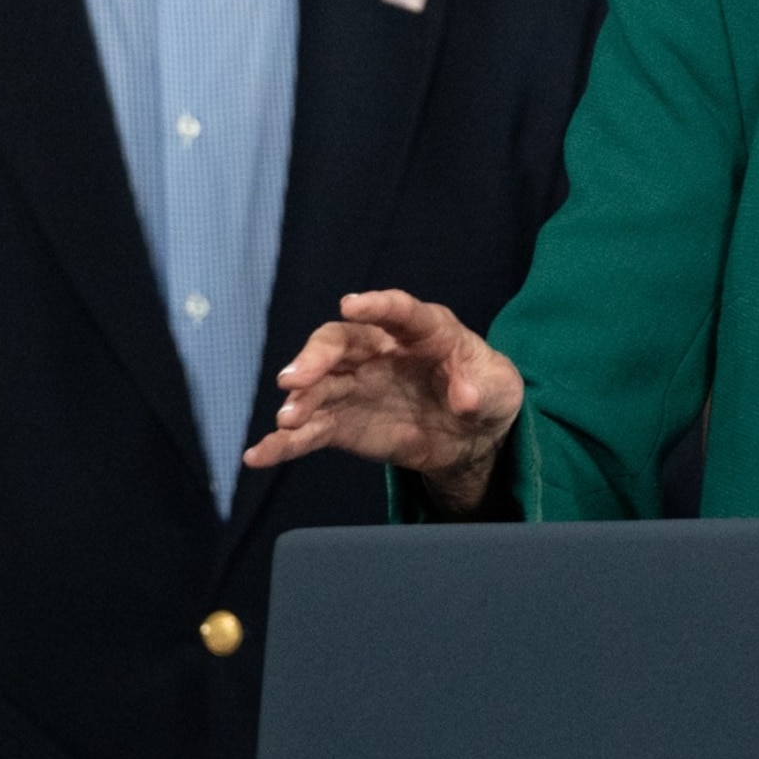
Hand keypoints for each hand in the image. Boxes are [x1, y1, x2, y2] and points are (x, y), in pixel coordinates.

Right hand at [241, 290, 522, 512]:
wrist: (473, 436)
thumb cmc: (486, 391)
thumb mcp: (499, 388)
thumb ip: (481, 387)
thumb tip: (465, 398)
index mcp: (422, 331)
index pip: (398, 311)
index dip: (376, 305)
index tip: (351, 303)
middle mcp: (379, 351)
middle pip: (340, 343)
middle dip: (315, 357)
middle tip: (294, 379)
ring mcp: (358, 387)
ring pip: (319, 386)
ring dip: (298, 400)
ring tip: (286, 419)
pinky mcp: (345, 423)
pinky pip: (310, 430)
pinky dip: (284, 443)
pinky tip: (259, 455)